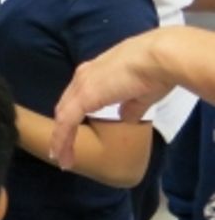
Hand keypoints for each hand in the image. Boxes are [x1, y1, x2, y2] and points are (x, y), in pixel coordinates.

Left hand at [50, 35, 171, 169]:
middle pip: (65, 107)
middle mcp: (83, 77)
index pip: (76, 98)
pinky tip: (61, 154)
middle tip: (60, 151)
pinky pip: (67, 122)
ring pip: (63, 116)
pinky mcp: (84, 96)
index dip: (72, 117)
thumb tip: (125, 117)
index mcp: (95, 74)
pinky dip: (62, 139)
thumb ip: (131, 107)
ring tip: (61, 160)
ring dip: (60, 139)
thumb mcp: (142, 95)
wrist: (158, 59)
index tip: (71, 135)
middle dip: (62, 130)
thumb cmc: (156, 73)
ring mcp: (82, 86)